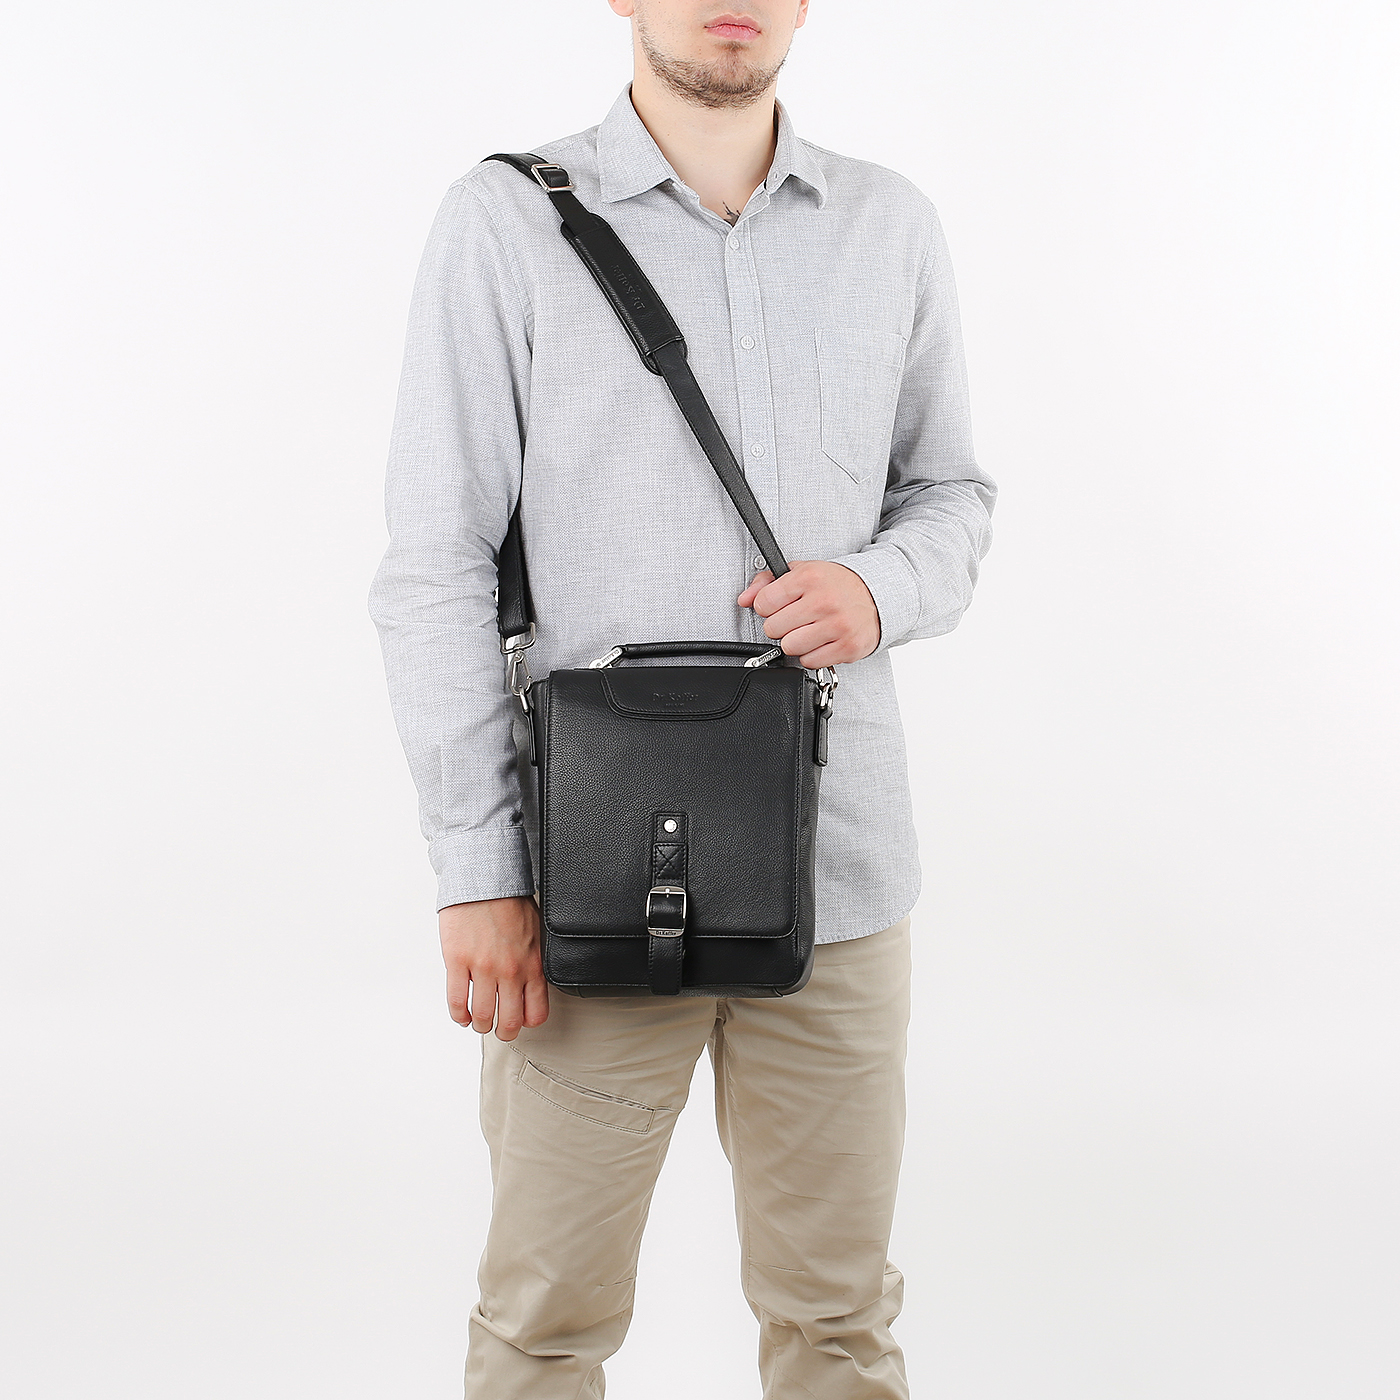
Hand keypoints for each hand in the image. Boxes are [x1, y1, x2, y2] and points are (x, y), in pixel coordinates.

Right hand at [439, 895, 548, 1040]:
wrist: (484, 880)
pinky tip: (461, 1014)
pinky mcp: (458, 962)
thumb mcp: (536, 933)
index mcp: (533, 965)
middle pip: (509, 1022)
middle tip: (498, 1028)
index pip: (536, 1012)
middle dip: (503, 1031)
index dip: (526, 1022)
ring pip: (482, 1016)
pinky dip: (459, 1014)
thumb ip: (535, 961)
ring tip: (477, 1020)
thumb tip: (534, 984)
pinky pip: (457, 1001)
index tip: (519, 1020)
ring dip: (480, 1024)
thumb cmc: (509, 901)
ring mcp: (483, 968)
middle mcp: (510, 971)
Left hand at [737, 560, 880, 666]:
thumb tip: (744, 599)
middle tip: (795, 620)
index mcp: (809, 578)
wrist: (877, 595)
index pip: (764, 603)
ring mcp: (837, 626)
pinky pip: (810, 661)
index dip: (767, 607)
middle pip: (773, 629)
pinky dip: (812, 654)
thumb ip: (767, 582)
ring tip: (808, 631)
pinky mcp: (847, 647)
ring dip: (795, 642)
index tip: (779, 606)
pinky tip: (821, 641)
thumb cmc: (836, 585)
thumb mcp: (802, 572)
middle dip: (780, 626)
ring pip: (790, 647)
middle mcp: (823, 601)